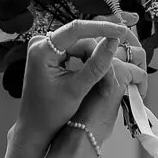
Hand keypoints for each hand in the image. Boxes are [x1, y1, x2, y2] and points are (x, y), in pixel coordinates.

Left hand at [14, 20, 138, 157]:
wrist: (35, 128)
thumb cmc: (49, 114)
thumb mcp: (76, 90)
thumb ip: (96, 65)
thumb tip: (113, 41)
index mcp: (41, 51)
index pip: (76, 30)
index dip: (102, 29)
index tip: (121, 31)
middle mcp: (41, 44)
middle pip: (81, 40)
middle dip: (100, 56)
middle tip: (112, 78)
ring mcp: (46, 49)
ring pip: (82, 46)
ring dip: (96, 62)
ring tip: (105, 84)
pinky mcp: (52, 55)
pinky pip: (77, 52)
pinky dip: (89, 64)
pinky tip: (96, 78)